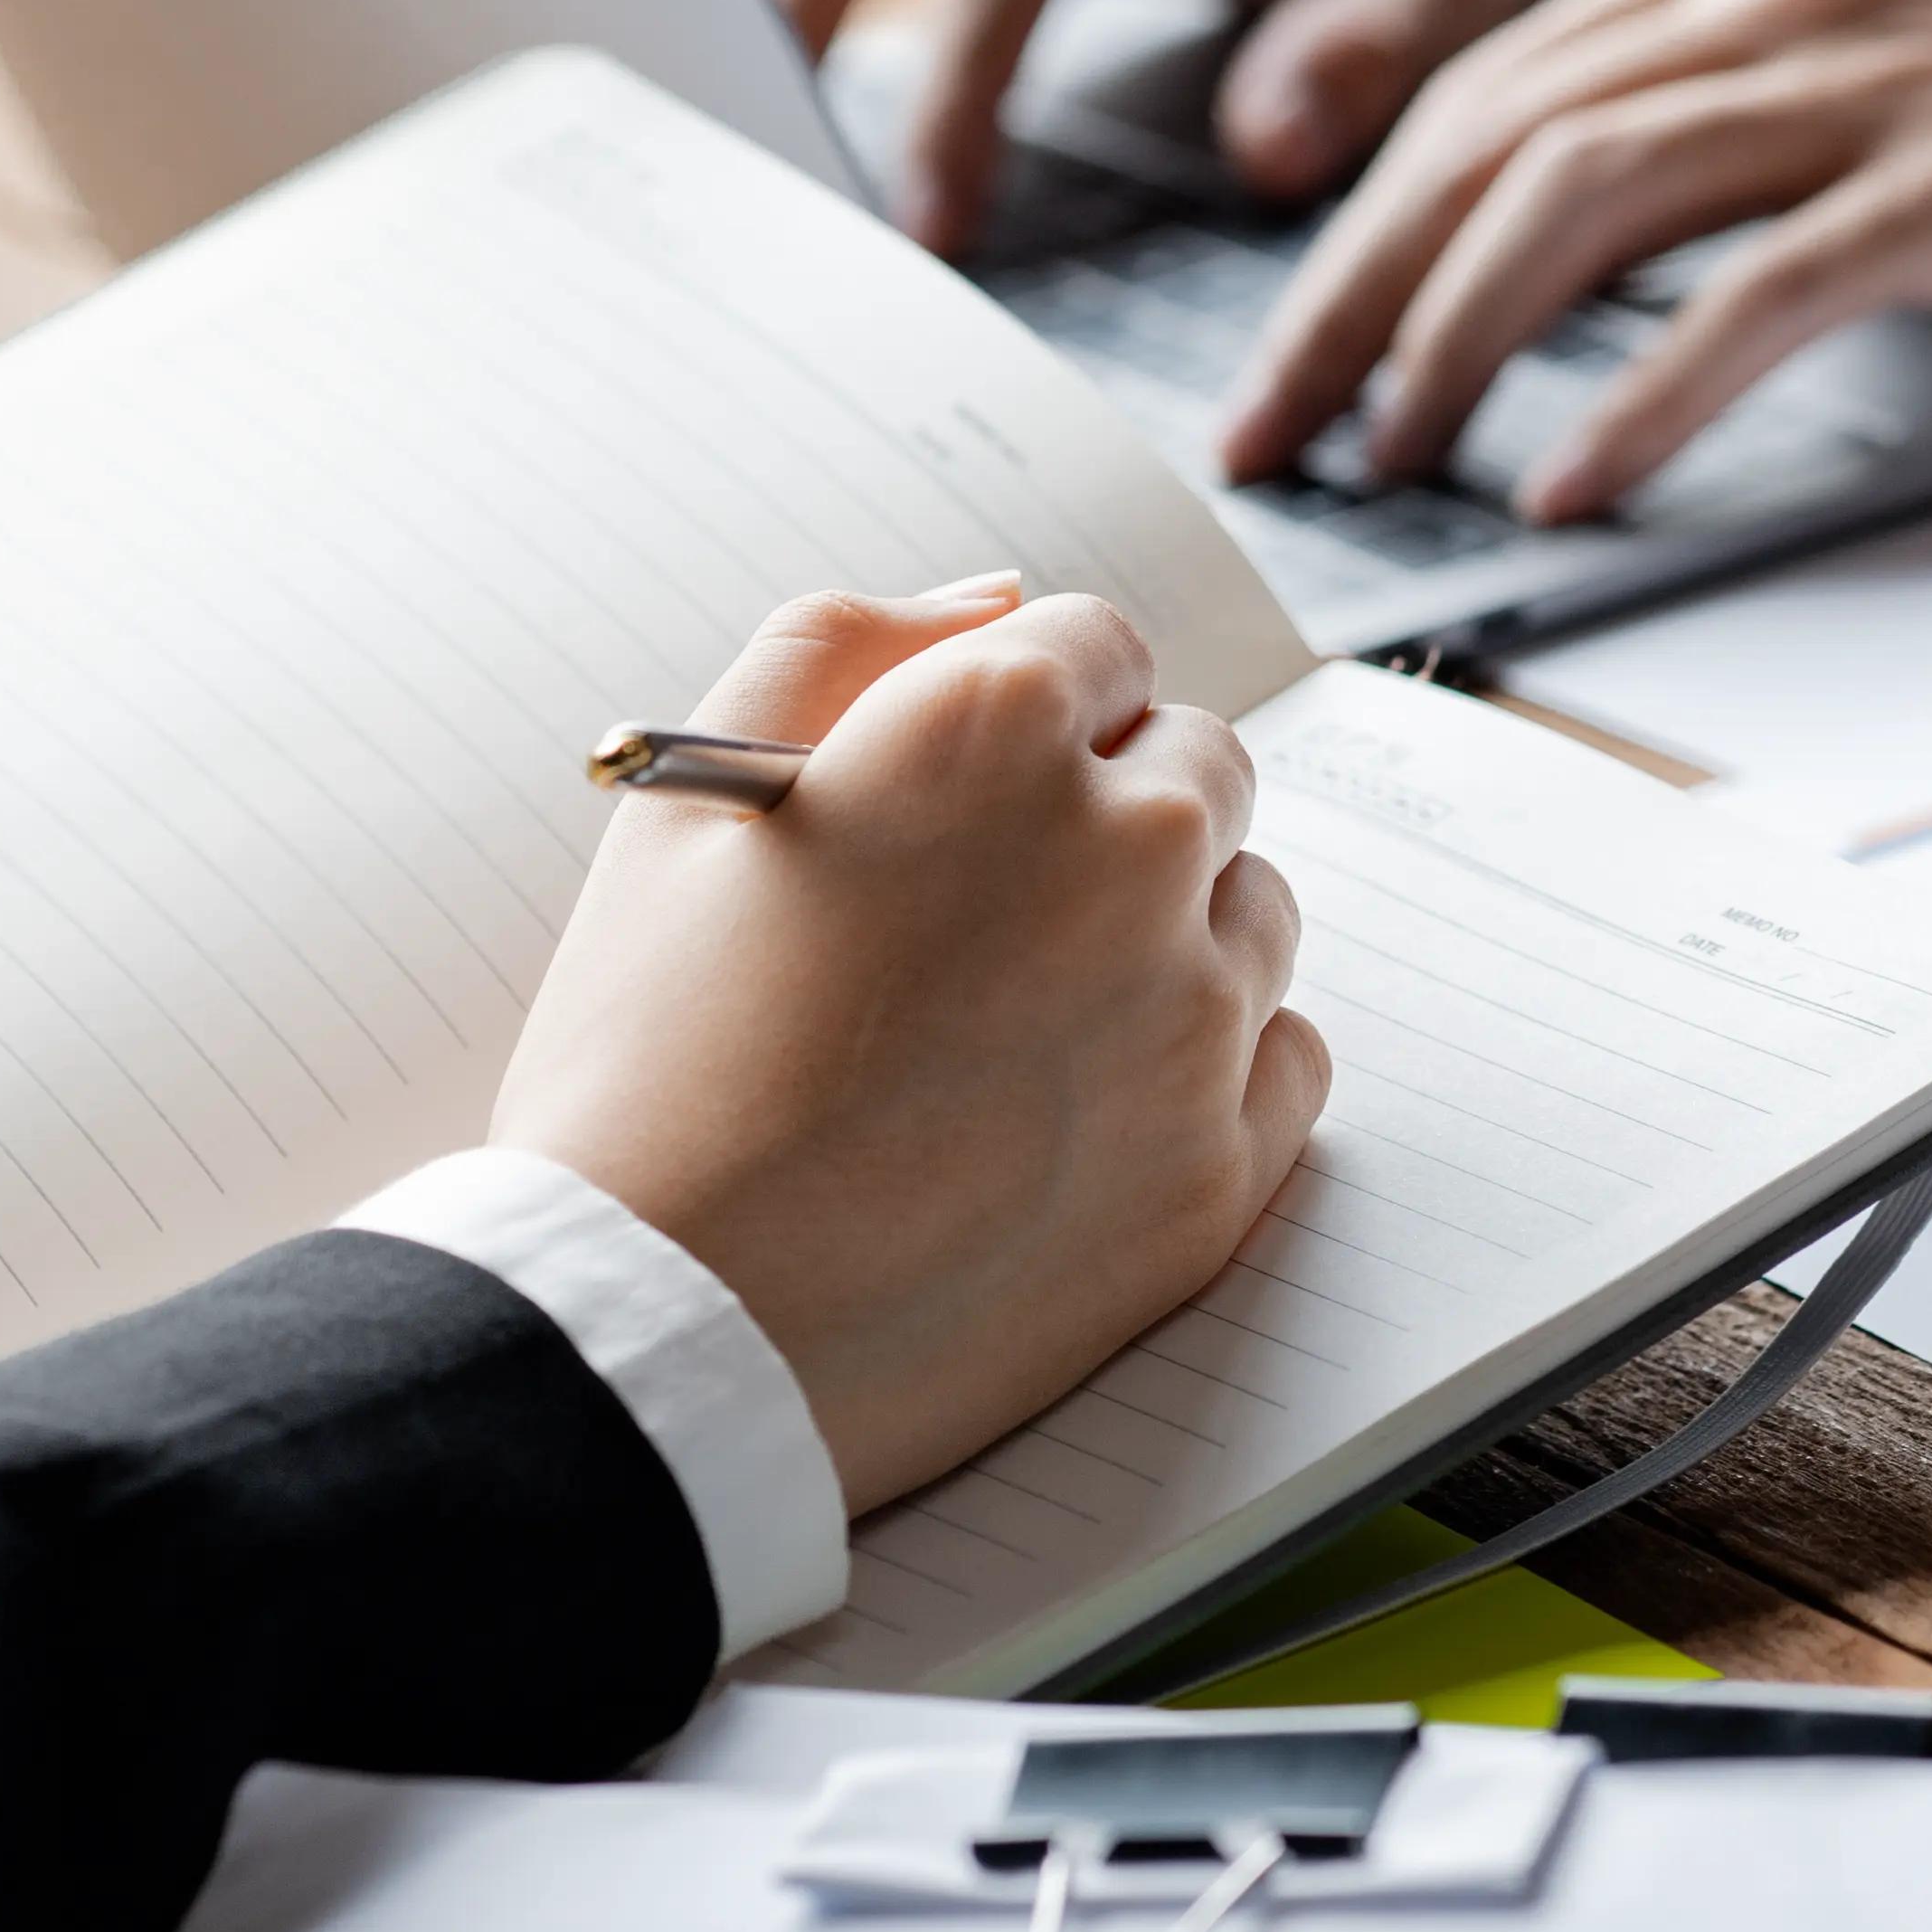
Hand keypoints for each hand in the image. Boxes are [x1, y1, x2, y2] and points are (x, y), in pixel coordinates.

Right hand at [493, 579, 1327, 1508]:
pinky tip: (1076, 1114)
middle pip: (1195, 764)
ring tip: (1010, 1033)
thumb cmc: (646, 1061)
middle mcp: (1127, 844)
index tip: (963, 797)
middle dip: (1105, 812)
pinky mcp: (1222, 1167)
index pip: (1096, 645)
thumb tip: (1001, 600)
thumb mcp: (692, 796)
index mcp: (995, 723)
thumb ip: (846, 642)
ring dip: (1166, 936)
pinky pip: (1284, 1054)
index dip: (1022, 717)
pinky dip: (1210, 1068)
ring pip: (1250, 906)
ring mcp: (1192, 1013)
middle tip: (974, 926)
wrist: (658, 1331)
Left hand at [1214, 0, 1931, 513]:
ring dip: (1458, 343)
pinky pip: (1756, 291)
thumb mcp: (1877, 50)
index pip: (1480, 91)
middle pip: (1493, 140)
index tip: (1282, 365)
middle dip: (1352, 300)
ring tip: (1392, 459)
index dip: (1351, 235)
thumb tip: (1535, 245)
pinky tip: (1574, 480)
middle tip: (1275, 437)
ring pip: (1586, 198)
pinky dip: (1641, 396)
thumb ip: (1715, 107)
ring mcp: (1877, 78)